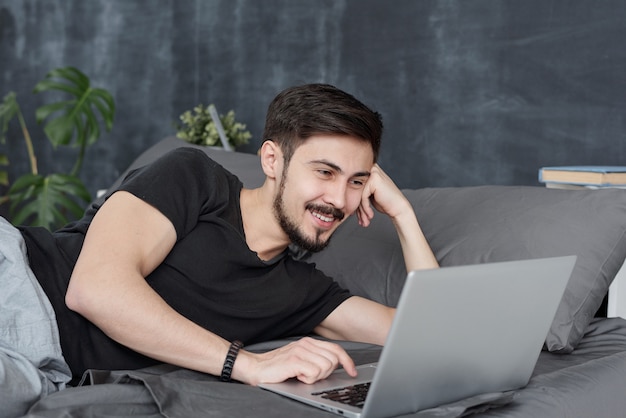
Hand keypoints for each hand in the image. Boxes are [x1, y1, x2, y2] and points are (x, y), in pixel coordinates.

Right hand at [234, 337, 356, 385]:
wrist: (256, 368)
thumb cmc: (278, 368)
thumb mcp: (301, 360)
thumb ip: (316, 358)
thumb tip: (336, 365)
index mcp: (309, 342)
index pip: (336, 349)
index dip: (347, 361)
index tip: (352, 372)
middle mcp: (306, 344)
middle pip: (333, 360)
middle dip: (325, 373)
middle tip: (310, 376)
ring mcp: (300, 351)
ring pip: (325, 367)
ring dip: (315, 377)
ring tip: (301, 375)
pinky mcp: (294, 360)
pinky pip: (314, 372)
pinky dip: (307, 379)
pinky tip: (297, 376)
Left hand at [356, 164, 411, 227]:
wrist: (399, 208)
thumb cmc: (385, 202)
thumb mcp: (369, 195)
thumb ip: (359, 191)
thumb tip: (343, 196)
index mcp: (368, 171)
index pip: (354, 187)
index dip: (354, 203)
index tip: (355, 215)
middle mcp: (371, 170)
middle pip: (356, 191)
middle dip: (358, 209)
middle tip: (361, 221)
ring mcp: (373, 173)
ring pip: (358, 194)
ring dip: (361, 211)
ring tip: (364, 221)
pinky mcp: (374, 180)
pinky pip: (363, 197)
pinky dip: (366, 208)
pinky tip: (371, 215)